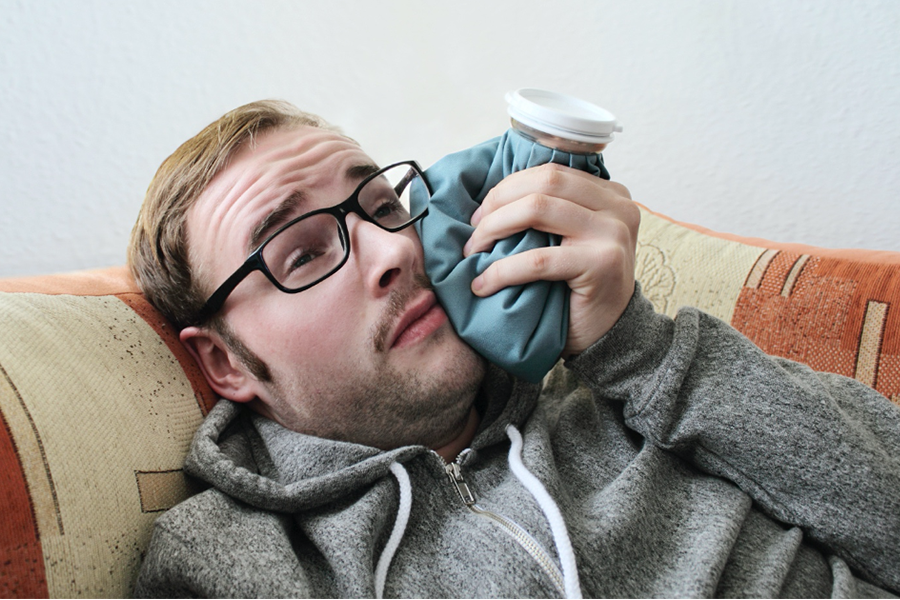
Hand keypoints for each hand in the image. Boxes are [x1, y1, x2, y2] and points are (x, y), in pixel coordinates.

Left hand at [462, 163, 638, 357]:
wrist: (610, 336)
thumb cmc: (580, 288)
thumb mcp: (572, 239)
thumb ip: (552, 212)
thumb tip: (492, 196)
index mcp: (610, 195)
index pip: (550, 174)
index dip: (508, 188)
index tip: (481, 214)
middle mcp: (618, 207)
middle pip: (544, 184)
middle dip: (498, 203)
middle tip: (474, 230)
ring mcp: (613, 233)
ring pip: (537, 210)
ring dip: (494, 229)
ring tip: (473, 252)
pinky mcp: (602, 264)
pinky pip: (537, 259)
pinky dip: (502, 270)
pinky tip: (483, 284)